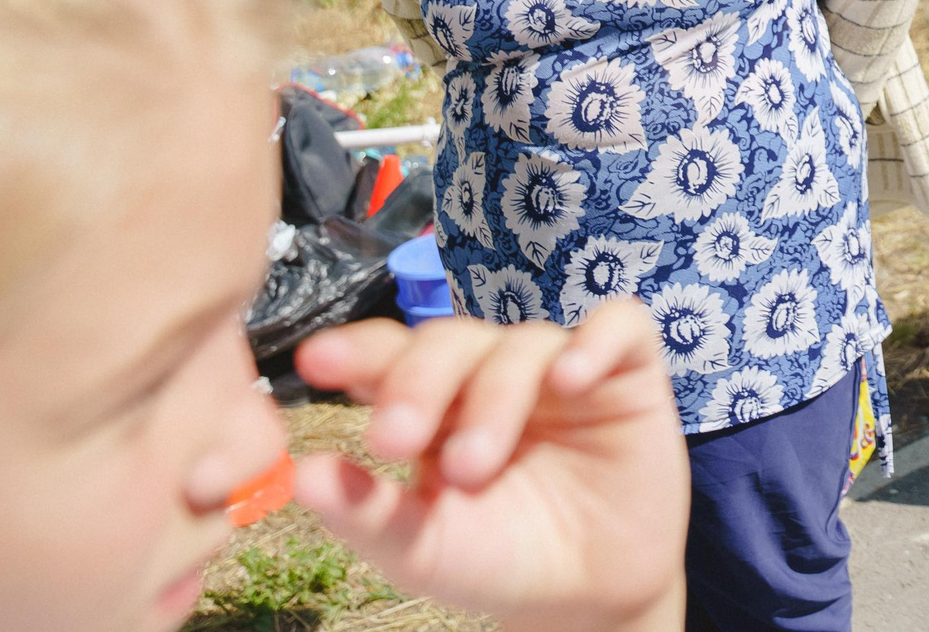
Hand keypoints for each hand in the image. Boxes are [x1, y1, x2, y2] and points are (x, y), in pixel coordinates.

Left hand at [289, 304, 686, 631]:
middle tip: (394, 441)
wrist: (589, 600)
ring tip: (472, 466)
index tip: (316, 363)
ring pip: (523, 342)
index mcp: (434, 404)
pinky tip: (570, 379)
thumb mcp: (424, 548)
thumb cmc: (500, 562)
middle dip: (417, 383)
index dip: (358, 351)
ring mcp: (561, 367)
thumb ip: (369, 512)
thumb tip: (300, 475)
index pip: (392, 356)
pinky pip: (618, 327)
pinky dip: (593, 343)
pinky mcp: (628, 372)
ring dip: (493, 397)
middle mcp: (493, 373)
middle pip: (451, 340)